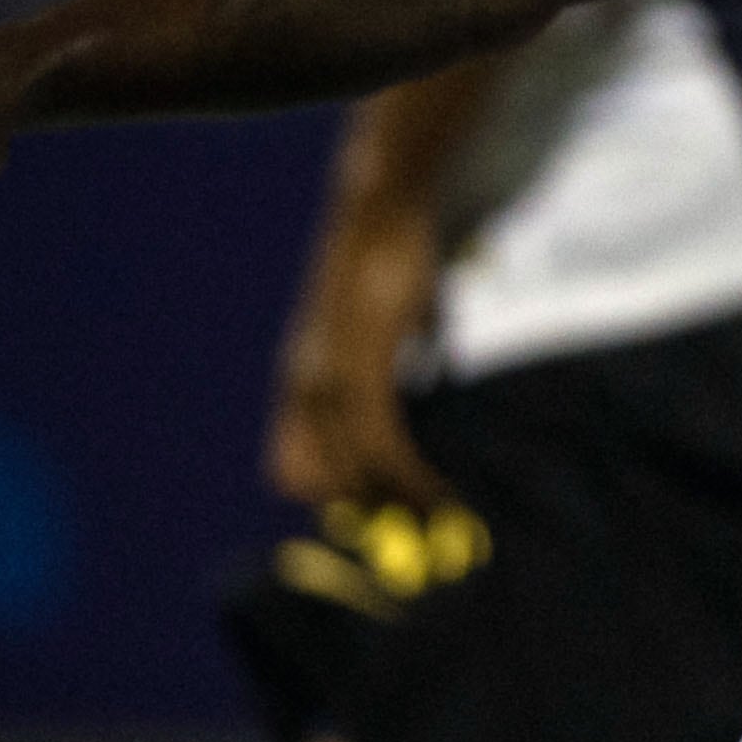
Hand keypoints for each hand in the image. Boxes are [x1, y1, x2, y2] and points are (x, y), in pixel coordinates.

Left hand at [264, 201, 455, 513]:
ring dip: (402, 506)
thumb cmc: (391, 257)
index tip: (387, 514)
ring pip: (357, 471)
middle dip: (376, 517)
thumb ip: (402, 348)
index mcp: (304, 379)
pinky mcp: (364, 366)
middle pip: (325, 482)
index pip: (294, 470)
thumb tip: (432, 360)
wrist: (386, 205)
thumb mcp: (387, 314)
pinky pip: (384, 442)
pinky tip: (442, 493)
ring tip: (446, 524)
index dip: (337, 498)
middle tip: (426, 536)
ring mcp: (331, 377)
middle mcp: (306, 385)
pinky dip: (413, 478)